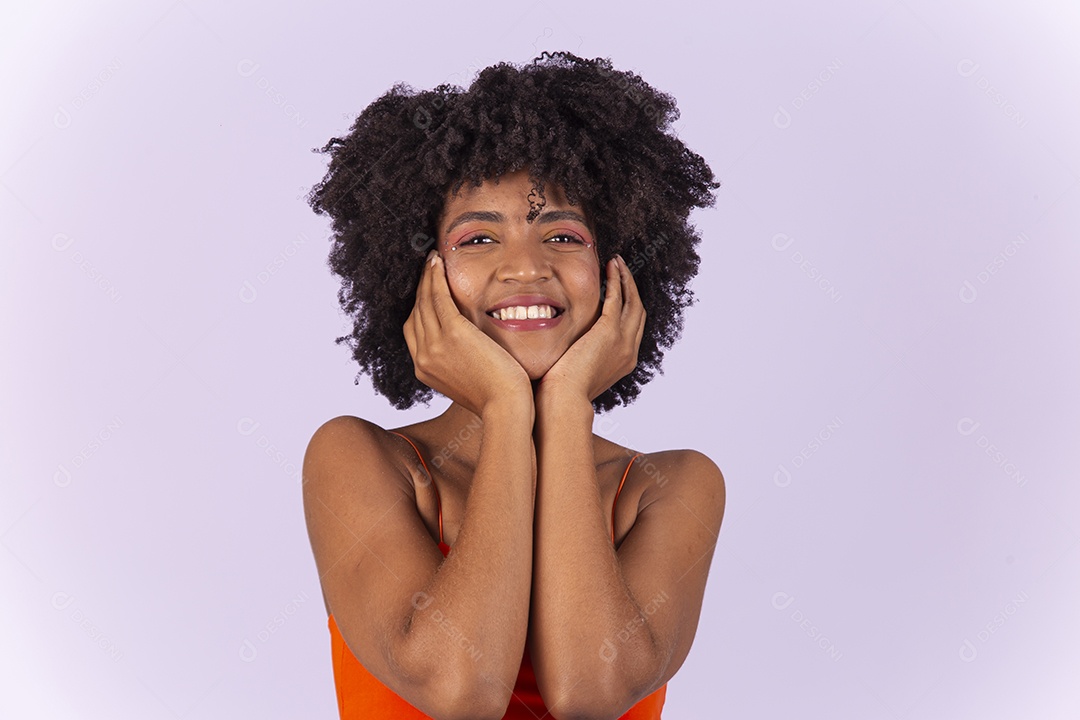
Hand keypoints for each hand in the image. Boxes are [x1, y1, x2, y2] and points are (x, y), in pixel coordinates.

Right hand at [403, 252, 531, 416]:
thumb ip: (458, 363)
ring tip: (433, 259)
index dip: (418, 306)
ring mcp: (435, 346)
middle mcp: (423, 357)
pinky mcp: (453, 334)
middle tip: (428, 266)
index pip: (413, 330)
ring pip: (424, 301)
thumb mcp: (467, 381)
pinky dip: (435, 277)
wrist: (505, 407)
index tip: (427, 289)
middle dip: (420, 287)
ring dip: (427, 276)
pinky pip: (438, 298)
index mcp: (424, 369)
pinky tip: (439, 262)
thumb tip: (464, 352)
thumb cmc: (496, 397)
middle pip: (416, 312)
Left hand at [538, 254, 645, 402]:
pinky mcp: (609, 331)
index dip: (629, 306)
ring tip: (617, 262)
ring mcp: (622, 340)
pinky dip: (616, 281)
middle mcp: (630, 350)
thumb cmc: (564, 392)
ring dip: (626, 279)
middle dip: (632, 288)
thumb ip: (584, 358)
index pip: (634, 327)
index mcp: (625, 361)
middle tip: (622, 270)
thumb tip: (570, 350)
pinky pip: (617, 299)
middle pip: (638, 311)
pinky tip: (610, 268)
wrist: (564, 400)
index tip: (620, 290)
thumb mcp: (582, 373)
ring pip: (632, 301)